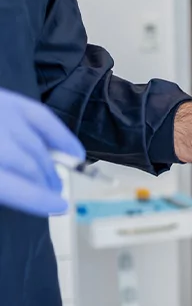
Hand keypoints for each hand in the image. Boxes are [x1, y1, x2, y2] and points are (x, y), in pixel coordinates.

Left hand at [0, 88, 84, 215]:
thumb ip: (3, 183)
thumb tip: (33, 191)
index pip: (13, 185)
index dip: (39, 199)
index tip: (59, 207)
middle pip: (28, 163)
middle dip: (45, 181)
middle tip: (55, 192)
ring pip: (35, 141)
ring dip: (50, 162)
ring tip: (55, 174)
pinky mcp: (4, 98)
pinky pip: (39, 116)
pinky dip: (58, 133)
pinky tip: (71, 149)